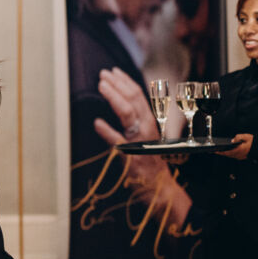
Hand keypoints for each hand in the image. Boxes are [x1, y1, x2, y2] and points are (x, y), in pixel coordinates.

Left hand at [93, 69, 192, 227]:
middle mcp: (148, 127)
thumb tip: (118, 103)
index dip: (124, 82)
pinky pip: (119, 142)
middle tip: (103, 74)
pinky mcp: (132, 155)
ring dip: (114, 98)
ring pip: (127, 113)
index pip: (138, 95)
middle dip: (117, 84)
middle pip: (132, 99)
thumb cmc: (150, 160)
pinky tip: (97, 123)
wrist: (160, 186)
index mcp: (150, 120)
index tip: (112, 72)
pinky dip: (108, 132)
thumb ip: (133, 119)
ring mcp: (141, 140)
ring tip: (102, 87)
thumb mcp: (144, 135)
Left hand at [217, 133, 252, 159]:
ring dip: (225, 153)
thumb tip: (233, 140)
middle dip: (221, 152)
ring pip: (230, 156)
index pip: (227, 152)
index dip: (221, 152)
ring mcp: (241, 157)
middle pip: (228, 155)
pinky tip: (227, 150)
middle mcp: (239, 155)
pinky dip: (229, 153)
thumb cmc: (255, 143)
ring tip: (219, 150)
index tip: (215, 151)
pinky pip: (234, 156)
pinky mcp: (242, 157)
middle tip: (215, 150)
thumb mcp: (247, 137)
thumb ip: (239, 137)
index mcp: (239, 150)